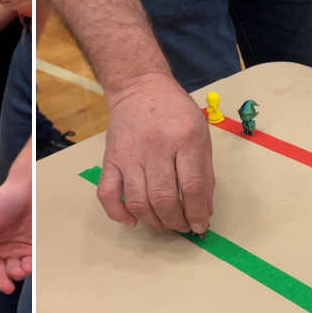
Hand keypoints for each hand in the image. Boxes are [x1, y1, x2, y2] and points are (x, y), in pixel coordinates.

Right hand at [0, 160, 31, 296]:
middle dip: (0, 282)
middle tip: (6, 286)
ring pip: (12, 272)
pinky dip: (28, 269)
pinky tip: (28, 266)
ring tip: (17, 271)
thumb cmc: (3, 199)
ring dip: (14, 276)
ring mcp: (15, 250)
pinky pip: (29, 264)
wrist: (28, 187)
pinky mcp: (31, 248)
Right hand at [100, 71, 214, 233]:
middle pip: (164, 199)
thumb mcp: (200, 134)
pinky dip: (118, 213)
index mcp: (184, 138)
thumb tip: (203, 210)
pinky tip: (132, 219)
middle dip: (177, 222)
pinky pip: (107, 194)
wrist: (140, 87)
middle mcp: (155, 147)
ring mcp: (129, 154)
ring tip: (164, 222)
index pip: (192, 187)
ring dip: (154, 222)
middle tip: (183, 225)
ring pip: (138, 202)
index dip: (198, 214)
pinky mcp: (111, 159)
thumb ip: (204, 172)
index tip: (200, 225)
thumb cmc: (175, 110)